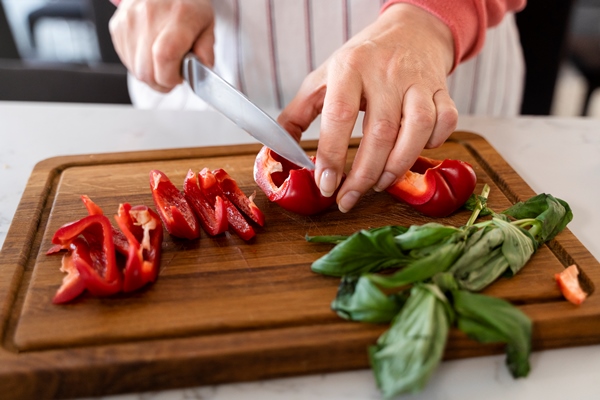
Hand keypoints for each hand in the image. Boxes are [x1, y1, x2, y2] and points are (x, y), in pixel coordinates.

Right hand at [109, 0, 214, 92]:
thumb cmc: (187, 5)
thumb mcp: (207, 25)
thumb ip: (206, 52)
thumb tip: (201, 72)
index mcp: (178, 16)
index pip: (165, 58)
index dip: (171, 77)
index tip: (179, 78)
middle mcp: (149, 16)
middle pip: (147, 71)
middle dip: (162, 82)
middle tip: (172, 73)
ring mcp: (130, 21)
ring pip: (135, 70)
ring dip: (151, 74)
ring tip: (162, 62)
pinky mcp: (118, 26)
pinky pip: (126, 60)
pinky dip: (139, 64)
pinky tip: (150, 53)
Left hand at [278, 4, 457, 212]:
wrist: (410, 30)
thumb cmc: (361, 60)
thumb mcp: (322, 78)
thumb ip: (297, 114)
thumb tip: (275, 151)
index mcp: (349, 68)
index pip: (340, 116)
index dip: (332, 155)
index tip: (326, 185)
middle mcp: (386, 73)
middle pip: (380, 131)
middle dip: (364, 174)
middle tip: (349, 198)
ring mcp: (418, 81)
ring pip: (417, 129)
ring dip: (398, 165)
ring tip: (379, 184)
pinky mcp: (442, 89)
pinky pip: (445, 123)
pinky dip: (433, 144)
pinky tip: (413, 153)